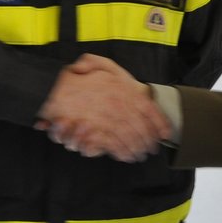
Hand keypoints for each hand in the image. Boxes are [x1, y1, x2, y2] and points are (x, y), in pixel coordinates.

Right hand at [37, 54, 169, 162]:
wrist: (56, 88)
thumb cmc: (79, 78)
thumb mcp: (101, 66)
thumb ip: (119, 74)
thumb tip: (138, 89)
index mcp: (124, 89)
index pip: (149, 108)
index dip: (159, 123)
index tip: (165, 133)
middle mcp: (119, 103)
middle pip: (141, 127)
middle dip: (148, 141)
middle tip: (151, 150)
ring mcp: (109, 118)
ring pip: (129, 138)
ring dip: (136, 149)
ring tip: (139, 156)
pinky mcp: (97, 131)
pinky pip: (113, 145)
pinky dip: (121, 152)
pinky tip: (125, 156)